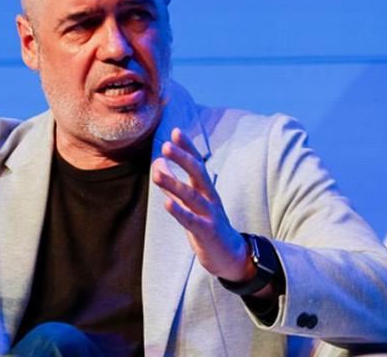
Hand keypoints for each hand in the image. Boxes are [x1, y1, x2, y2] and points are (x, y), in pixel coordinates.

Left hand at [152, 129, 252, 281]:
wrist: (231, 256)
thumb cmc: (208, 225)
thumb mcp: (191, 202)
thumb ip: (174, 184)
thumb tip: (158, 162)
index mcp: (206, 189)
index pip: (197, 164)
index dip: (188, 148)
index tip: (176, 131)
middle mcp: (210, 198)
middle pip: (198, 174)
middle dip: (183, 159)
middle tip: (166, 145)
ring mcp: (210, 215)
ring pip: (192, 196)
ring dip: (174, 184)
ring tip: (156, 173)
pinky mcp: (207, 233)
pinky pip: (192, 221)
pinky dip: (180, 212)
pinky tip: (166, 204)